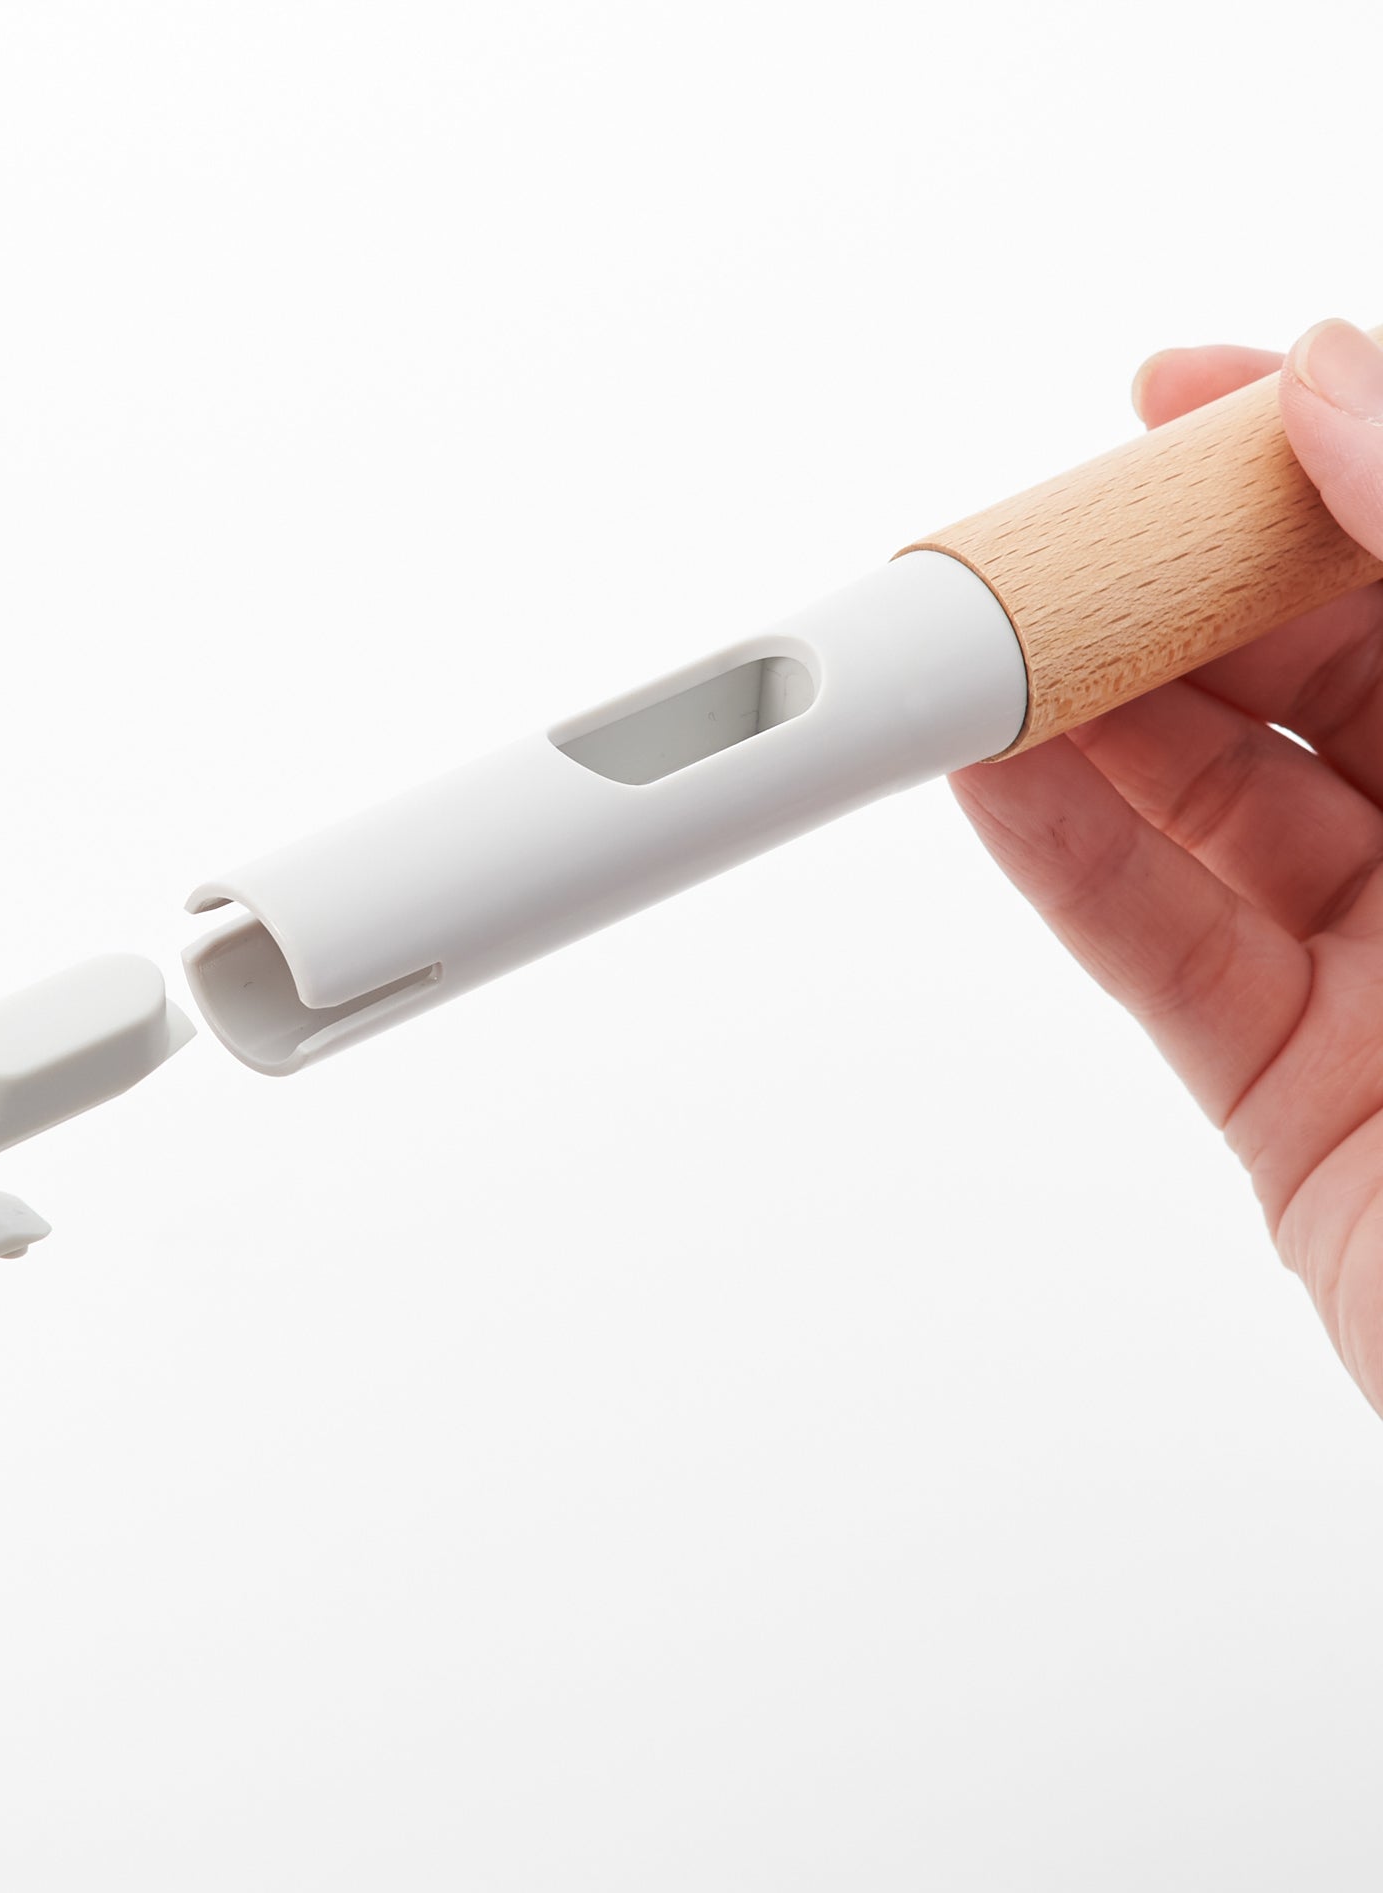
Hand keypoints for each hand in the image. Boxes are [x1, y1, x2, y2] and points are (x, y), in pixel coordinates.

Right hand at [952, 319, 1382, 1416]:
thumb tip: (1342, 384)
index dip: (1300, 462)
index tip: (1172, 403)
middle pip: (1301, 671)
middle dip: (1157, 593)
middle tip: (1029, 543)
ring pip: (1207, 806)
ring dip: (1074, 720)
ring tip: (960, 648)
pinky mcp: (1293, 1097)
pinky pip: (1159, 950)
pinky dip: (1061, 859)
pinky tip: (983, 776)